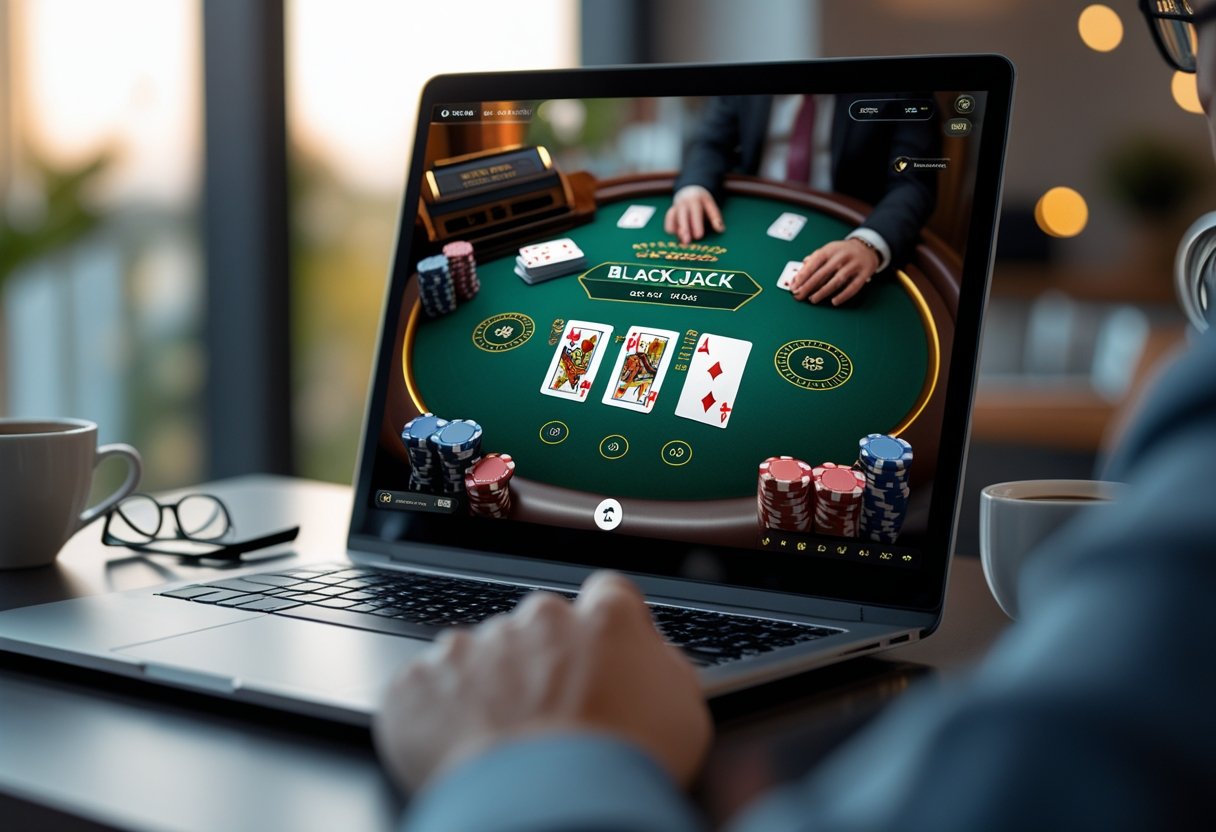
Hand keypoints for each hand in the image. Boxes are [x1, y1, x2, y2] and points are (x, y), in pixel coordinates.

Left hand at [373, 572, 712, 791]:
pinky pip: (424, 689)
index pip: (609, 594)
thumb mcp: (685, 714)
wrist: (545, 810)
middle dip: (541, 661)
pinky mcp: (419, 682)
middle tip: (549, 717)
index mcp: (603, 621)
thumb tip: (654, 657)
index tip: (599, 653)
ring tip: (502, 745)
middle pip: (538, 627)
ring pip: (478, 655)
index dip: (604, 625)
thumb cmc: (620, 770)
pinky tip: (458, 751)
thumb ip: (665, 668)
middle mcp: (536, 620)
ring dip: (486, 688)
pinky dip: (436, 716)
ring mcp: (472, 647)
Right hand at [664, 185, 724, 243]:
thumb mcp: (710, 205)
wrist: (689, 191)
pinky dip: (670, 228)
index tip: (699, 236)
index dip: (697, 224)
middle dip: (684, 229)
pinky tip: (675, 237)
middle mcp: (683, 203)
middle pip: (682, 216)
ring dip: (676, 230)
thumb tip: (721, 230)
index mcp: (695, 200)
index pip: (695, 213)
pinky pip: (668, 220)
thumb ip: (715, 217)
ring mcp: (675, 207)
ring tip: (681, 241)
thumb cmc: (702, 202)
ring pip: (673, 218)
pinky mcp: (671, 213)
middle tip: (687, 242)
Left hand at [791, 238, 879, 305]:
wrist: (867, 247)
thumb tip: (797, 276)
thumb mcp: (827, 251)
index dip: (803, 275)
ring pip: (837, 281)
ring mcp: (854, 265)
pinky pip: (853, 287)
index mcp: (830, 250)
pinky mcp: (864, 273)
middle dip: (809, 286)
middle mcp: (842, 256)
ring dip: (823, 291)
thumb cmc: (842, 252)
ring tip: (813, 299)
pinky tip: (834, 301)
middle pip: (823, 273)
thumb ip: (812, 262)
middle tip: (799, 296)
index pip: (814, 263)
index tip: (794, 286)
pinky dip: (843, 295)